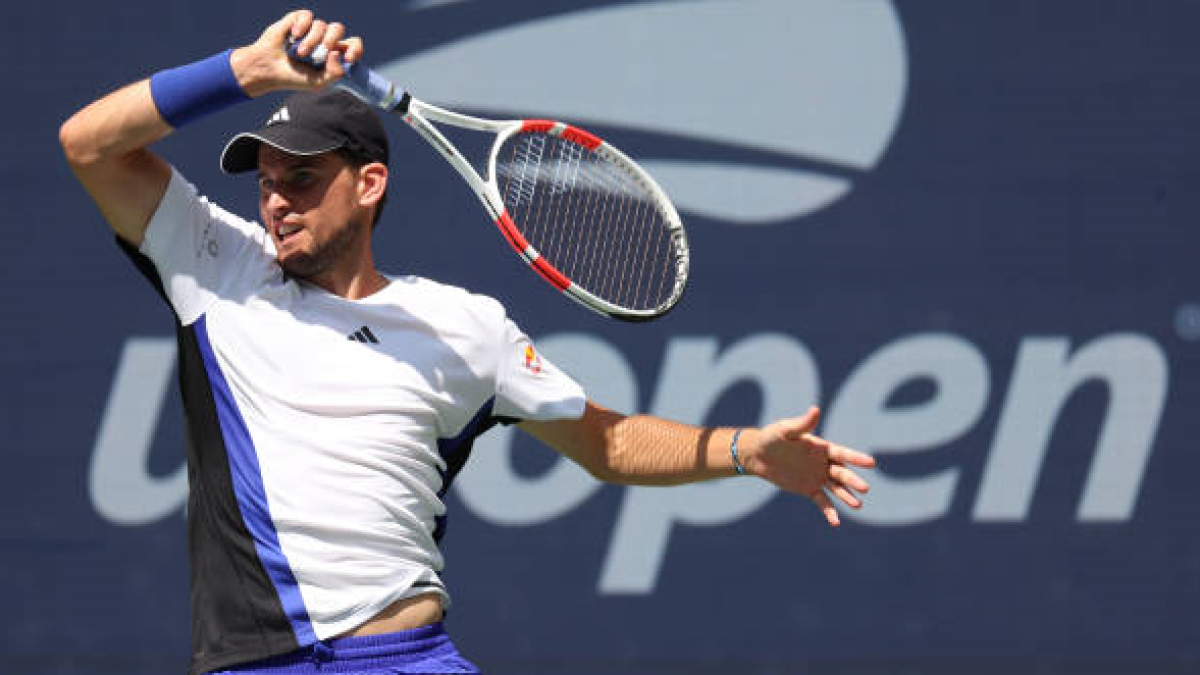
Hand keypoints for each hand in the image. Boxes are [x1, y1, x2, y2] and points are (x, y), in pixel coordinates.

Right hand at [230, 10, 364, 97]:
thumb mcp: (318, 83)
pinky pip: (307, 16)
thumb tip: (337, 52)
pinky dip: (302, 26)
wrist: (269, 69)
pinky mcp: (296, 20)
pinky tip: (293, 36)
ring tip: (299, 54)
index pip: (353, 44)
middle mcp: (323, 39)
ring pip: (321, 24)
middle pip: (338, 29)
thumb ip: (335, 73)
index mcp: (333, 54)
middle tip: (322, 52)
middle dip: (332, 40)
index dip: (355, 49)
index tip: (348, 58)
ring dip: (311, 40)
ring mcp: (310, 29)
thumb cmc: (293, 78)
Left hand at [741, 407, 874, 526]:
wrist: (757, 455)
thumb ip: (802, 424)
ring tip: (858, 506)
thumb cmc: (771, 437)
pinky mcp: (808, 489)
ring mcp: (817, 477)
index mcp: (821, 447)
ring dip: (846, 496)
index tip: (871, 463)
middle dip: (852, 480)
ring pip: (836, 488)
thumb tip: (815, 409)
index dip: (856, 458)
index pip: (842, 453)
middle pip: (841, 473)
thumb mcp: (785, 430)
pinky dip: (829, 511)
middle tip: (864, 488)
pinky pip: (822, 501)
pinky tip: (836, 522)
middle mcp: (823, 463)